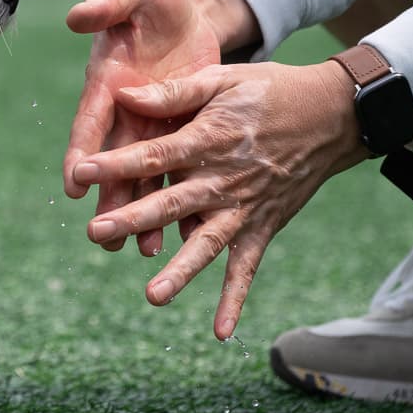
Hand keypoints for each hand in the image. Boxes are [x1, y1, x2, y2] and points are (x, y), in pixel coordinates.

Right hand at [63, 0, 228, 254]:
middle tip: (102, 235)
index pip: (91, 121)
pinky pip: (177, 173)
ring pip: (144, 178)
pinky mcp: (180, 133)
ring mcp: (152, 126)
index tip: (74, 182)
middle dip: (108, 200)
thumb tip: (79, 16)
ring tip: (142, 249)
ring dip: (142, 213)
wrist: (188, 11)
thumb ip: (110, 1)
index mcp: (109, 81)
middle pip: (114, 163)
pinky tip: (186, 236)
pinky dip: (179, 202)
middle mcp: (125, 112)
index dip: (82, 152)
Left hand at [70, 59, 368, 338]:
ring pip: (207, 242)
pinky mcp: (263, 226)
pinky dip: (234, 299)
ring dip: (180, 269)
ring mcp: (245, 207)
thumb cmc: (269, 91)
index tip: (80, 171)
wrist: (333, 115)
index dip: (117, 163)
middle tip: (94, 232)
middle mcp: (225, 178)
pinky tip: (220, 333)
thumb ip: (174, 92)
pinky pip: (247, 267)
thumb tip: (124, 94)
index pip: (156, 154)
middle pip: (172, 203)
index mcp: (209, 138)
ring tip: (152, 296)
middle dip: (132, 218)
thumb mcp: (223, 79)